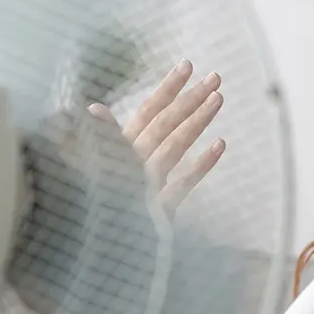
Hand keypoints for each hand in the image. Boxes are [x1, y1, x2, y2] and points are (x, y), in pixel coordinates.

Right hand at [87, 58, 225, 216]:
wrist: (94, 249)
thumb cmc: (98, 205)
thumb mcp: (92, 168)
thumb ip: (99, 138)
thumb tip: (94, 107)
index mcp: (118, 150)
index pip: (147, 112)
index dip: (167, 88)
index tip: (187, 65)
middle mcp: (131, 162)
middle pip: (165, 124)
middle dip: (190, 98)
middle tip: (215, 77)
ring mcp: (145, 185)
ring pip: (174, 146)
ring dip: (196, 121)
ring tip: (219, 98)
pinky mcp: (157, 210)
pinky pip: (182, 184)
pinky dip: (202, 164)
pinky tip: (221, 144)